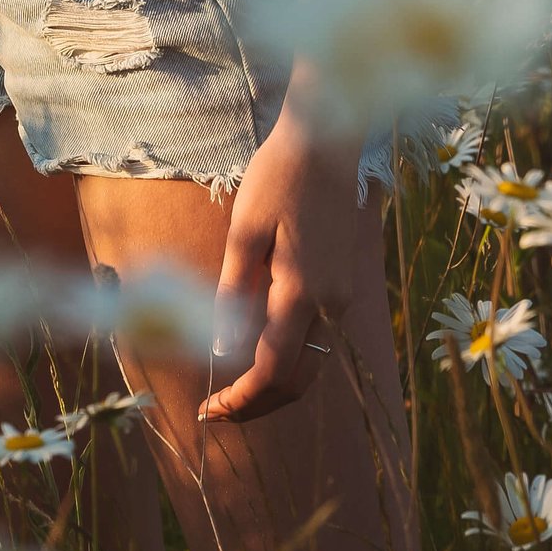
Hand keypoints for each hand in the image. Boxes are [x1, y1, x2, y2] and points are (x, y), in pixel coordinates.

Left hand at [198, 110, 362, 423]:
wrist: (326, 140)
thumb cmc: (278, 177)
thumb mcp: (244, 232)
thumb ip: (233, 294)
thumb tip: (220, 350)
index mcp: (303, 292)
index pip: (273, 371)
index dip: (240, 400)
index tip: (208, 410)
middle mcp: (331, 303)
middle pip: (298, 380)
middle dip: (257, 404)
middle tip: (216, 409)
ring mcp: (343, 294)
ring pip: (312, 362)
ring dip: (274, 385)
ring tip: (231, 387)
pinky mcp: (343, 282)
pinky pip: (317, 336)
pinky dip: (289, 357)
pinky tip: (256, 348)